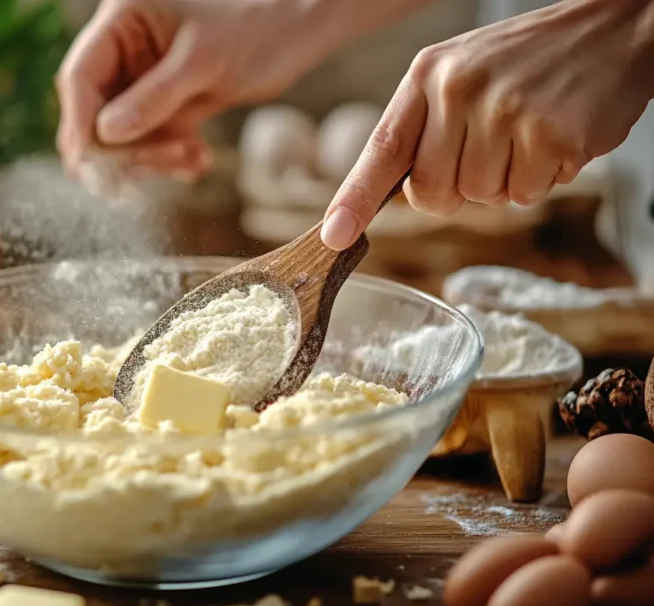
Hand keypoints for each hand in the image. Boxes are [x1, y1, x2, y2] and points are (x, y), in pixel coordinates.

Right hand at [56, 0, 324, 180]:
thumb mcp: (204, 61)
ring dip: (150, 159)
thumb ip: (154, 98)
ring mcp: (141, 77)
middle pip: (93, 112)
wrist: (297, 30)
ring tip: (192, 160)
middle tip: (159, 169)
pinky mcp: (163, 101)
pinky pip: (148, 141)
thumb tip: (104, 137)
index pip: (80, 76)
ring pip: (120, 135)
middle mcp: (123, 47)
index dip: (81, 123)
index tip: (92, 165)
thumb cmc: (257, 26)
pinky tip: (197, 160)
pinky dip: (167, 157)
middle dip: (121, 149)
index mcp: (122, 19)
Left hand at [321, 0, 653, 249]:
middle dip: (457, 189)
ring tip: (527, 134)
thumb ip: (423, 127)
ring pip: (479, 199)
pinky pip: (524, 195)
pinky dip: (541, 179)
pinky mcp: (550, 135)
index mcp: (427, 75)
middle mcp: (458, 90)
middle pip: (431, 193)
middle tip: (490, 148)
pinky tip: (554, 138)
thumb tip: (394, 195)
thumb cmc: (526, 61)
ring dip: (504, 182)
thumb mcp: (459, 73)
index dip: (354, 199)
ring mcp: (505, 112)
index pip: (381, 149)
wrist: (613, 27)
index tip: (334, 236)